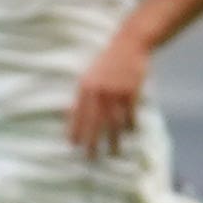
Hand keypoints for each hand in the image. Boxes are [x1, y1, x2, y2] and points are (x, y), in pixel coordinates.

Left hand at [69, 26, 150, 156]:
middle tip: (90, 157)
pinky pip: (130, 114)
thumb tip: (70, 114)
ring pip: (113, 121)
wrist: (129, 45)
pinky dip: (130, 125)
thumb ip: (82, 94)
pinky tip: (130, 134)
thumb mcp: (89, 75)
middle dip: (92, 140)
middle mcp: (98, 91)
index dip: (75, 129)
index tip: (73, 145)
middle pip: (94, 121)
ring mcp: (116, 92)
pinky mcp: (132, 92)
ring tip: (113, 153)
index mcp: (85, 87)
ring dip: (113, 139)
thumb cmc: (107, 62)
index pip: (77, 113)